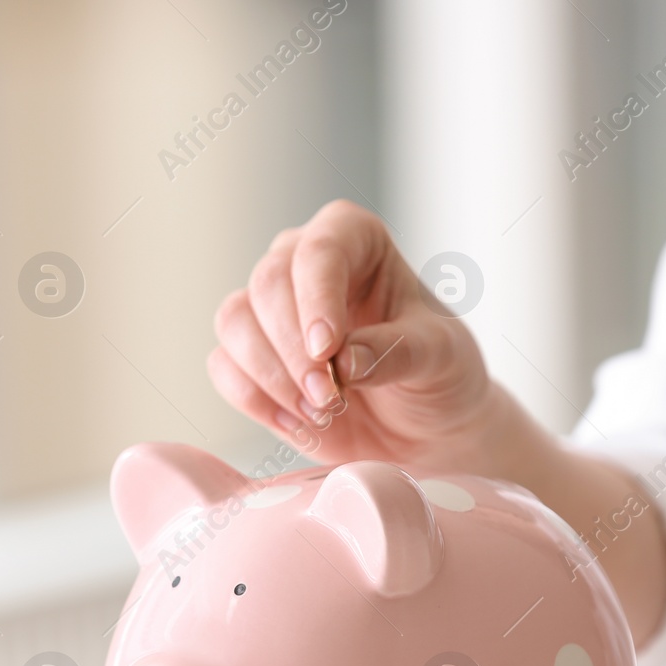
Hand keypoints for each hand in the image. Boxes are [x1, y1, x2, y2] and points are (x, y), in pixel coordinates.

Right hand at [207, 199, 514, 473]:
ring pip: (235, 321)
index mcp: (356, 239)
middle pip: (267, 283)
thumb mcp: (440, 357)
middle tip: (331, 397)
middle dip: (293, 349)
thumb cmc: (438, 373)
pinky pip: (224, 366)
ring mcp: (271, 308)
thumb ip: (398, 351)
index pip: (321, 249)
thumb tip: (343, 361)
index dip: (316, 298)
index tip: (328, 350)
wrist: (423, 426)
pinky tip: (300, 421)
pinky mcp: (250, 356)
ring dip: (272, 375)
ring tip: (323, 411)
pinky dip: (256, 399)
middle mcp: (304, 262)